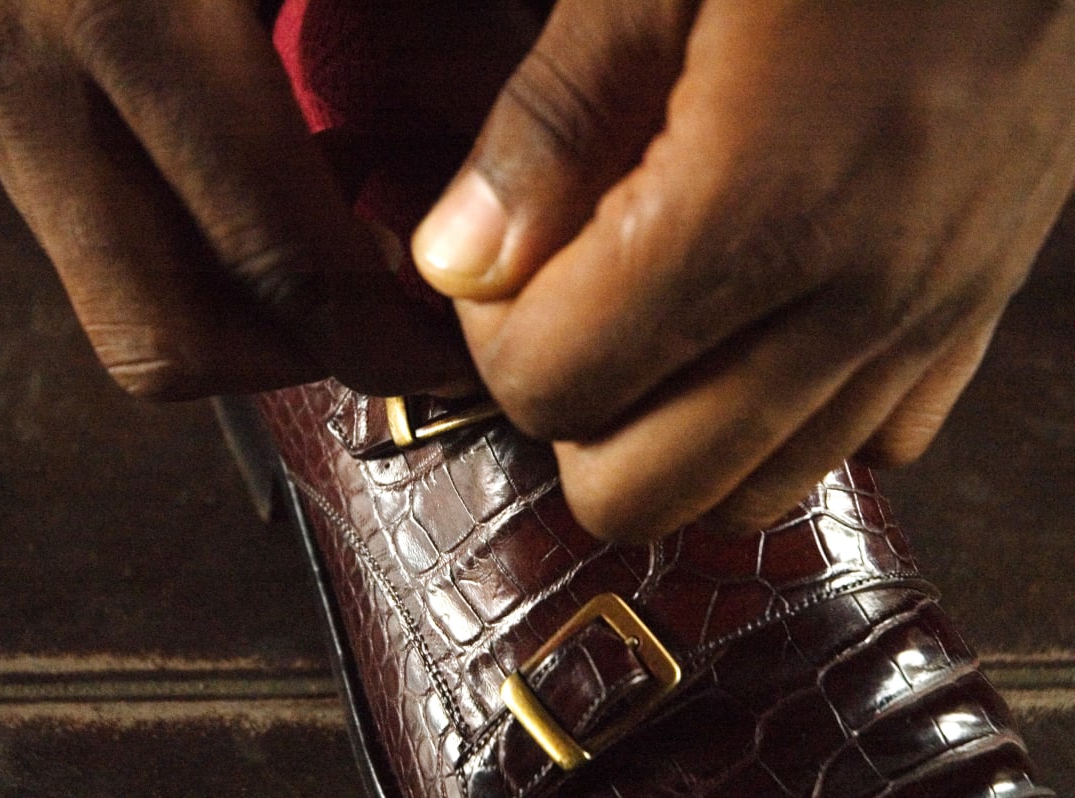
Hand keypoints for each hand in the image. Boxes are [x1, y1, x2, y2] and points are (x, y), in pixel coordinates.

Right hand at [0, 0, 477, 398]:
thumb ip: (418, 34)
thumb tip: (497, 163)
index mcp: (135, 12)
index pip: (278, 259)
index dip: (386, 335)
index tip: (463, 347)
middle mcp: (25, 64)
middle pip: (166, 336)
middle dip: (304, 361)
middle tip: (400, 332)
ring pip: (120, 311)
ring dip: (249, 326)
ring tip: (346, 272)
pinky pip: (94, 245)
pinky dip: (200, 261)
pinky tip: (274, 199)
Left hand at [413, 1, 1074, 539]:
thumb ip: (551, 121)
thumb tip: (458, 261)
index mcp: (759, 202)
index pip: (556, 385)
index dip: (495, 335)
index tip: (504, 258)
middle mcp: (856, 293)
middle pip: (646, 490)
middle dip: (570, 411)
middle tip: (563, 302)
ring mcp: (929, 311)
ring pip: (757, 492)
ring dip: (671, 432)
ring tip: (653, 317)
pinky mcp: (979, 301)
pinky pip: (867, 441)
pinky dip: (786, 419)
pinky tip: (760, 323)